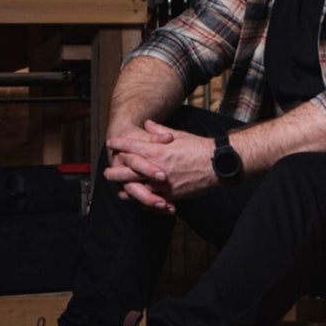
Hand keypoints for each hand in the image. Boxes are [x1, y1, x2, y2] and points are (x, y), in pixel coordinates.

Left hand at [104, 120, 218, 214]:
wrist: (218, 164)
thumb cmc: (199, 147)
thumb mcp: (179, 135)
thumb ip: (159, 130)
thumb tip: (147, 124)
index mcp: (159, 150)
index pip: (132, 147)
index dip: (119, 144)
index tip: (111, 142)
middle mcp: (157, 168)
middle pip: (127, 172)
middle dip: (114, 171)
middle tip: (107, 172)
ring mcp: (163, 184)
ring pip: (136, 190)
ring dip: (126, 189)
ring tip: (120, 189)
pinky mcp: (171, 195)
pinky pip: (152, 201)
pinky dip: (144, 201)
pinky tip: (139, 201)